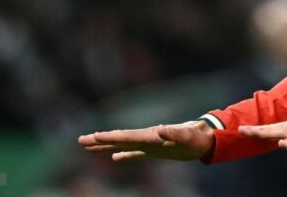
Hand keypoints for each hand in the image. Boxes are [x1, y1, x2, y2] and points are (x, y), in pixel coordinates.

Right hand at [78, 120, 213, 161]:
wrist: (206, 137)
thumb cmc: (197, 138)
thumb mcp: (188, 137)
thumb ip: (174, 134)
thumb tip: (160, 129)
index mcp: (152, 135)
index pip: (127, 136)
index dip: (110, 138)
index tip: (94, 136)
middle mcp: (148, 137)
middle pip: (120, 138)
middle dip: (100, 140)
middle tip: (80, 140)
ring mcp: (150, 143)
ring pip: (123, 144)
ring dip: (106, 145)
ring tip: (88, 146)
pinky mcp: (155, 149)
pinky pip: (134, 152)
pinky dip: (123, 154)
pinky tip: (114, 157)